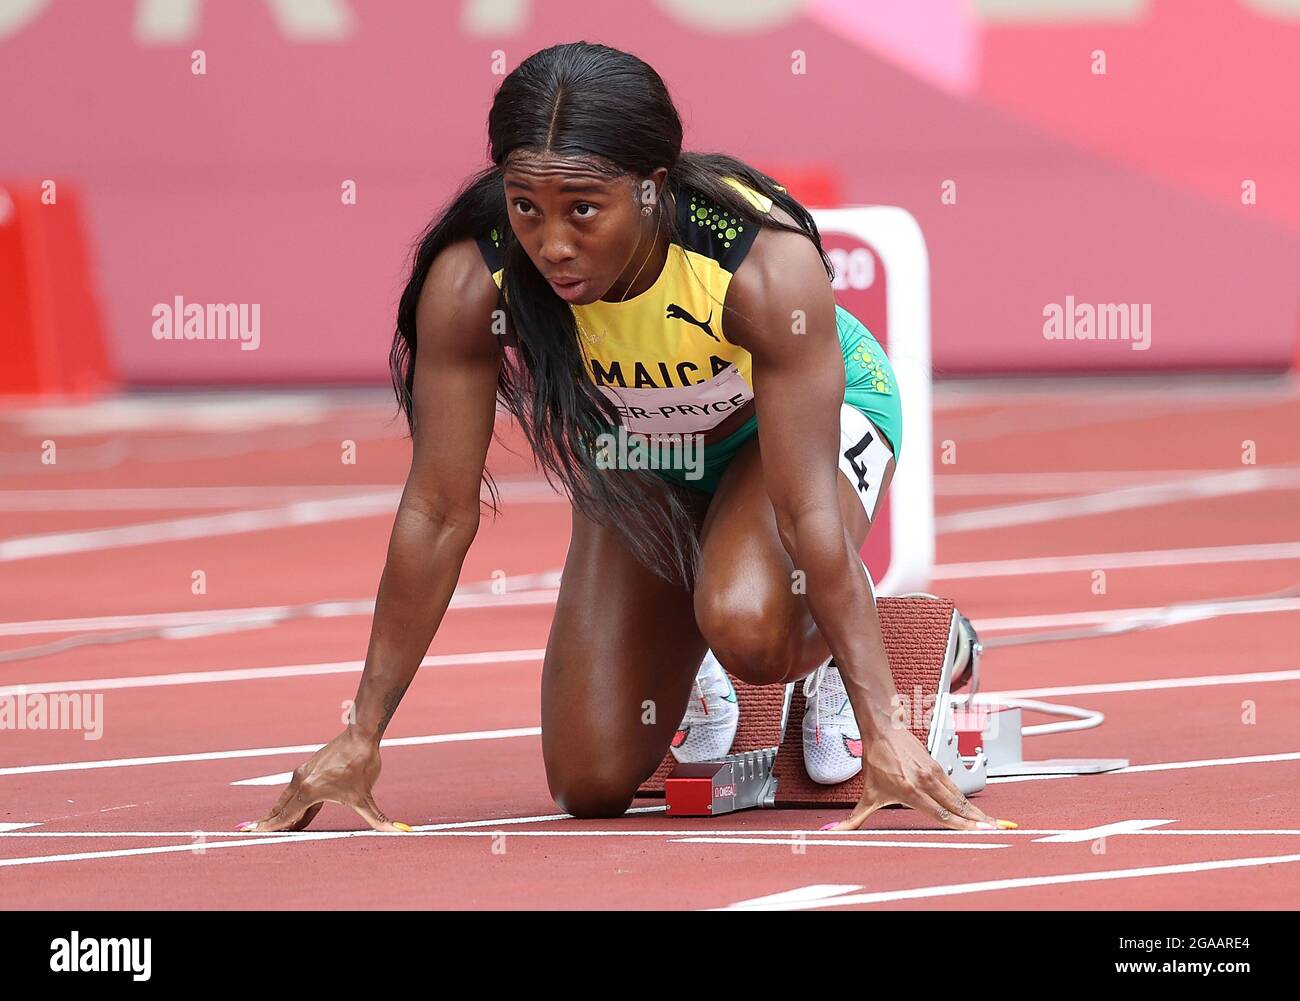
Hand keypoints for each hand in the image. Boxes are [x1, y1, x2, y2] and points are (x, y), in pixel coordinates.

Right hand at [236, 727, 410, 833]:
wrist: (361, 736)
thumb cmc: (362, 765)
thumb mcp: (365, 797)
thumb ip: (377, 818)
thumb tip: (397, 831)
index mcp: (309, 791)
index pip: (285, 815)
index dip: (269, 826)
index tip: (250, 832)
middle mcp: (301, 781)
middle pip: (281, 807)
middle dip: (271, 822)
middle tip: (253, 832)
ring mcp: (304, 772)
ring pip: (288, 798)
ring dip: (283, 813)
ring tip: (276, 826)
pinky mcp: (310, 767)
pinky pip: (297, 790)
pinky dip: (294, 802)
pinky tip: (300, 812)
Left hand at [823, 725, 1013, 831]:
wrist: (883, 729)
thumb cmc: (877, 759)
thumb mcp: (867, 794)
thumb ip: (854, 819)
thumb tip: (835, 832)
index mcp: (911, 791)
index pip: (941, 814)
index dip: (961, 825)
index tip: (978, 832)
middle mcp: (925, 782)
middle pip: (957, 806)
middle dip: (978, 821)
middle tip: (997, 832)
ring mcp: (934, 773)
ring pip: (959, 797)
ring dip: (975, 811)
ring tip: (991, 823)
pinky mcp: (938, 766)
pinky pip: (955, 787)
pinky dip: (966, 799)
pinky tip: (973, 809)